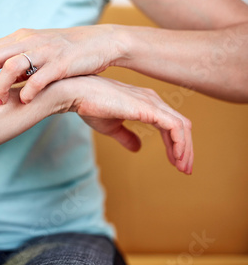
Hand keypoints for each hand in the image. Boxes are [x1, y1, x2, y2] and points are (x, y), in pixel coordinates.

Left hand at [0, 25, 125, 104]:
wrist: (102, 42)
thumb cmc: (68, 52)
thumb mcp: (38, 51)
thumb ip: (19, 63)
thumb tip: (1, 82)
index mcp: (20, 37)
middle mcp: (29, 40)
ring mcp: (45, 51)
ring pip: (9, 67)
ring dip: (0, 88)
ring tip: (2, 102)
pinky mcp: (61, 63)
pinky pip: (37, 79)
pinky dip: (27, 92)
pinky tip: (26, 101)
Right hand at [51, 75, 192, 173]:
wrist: (78, 94)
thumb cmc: (90, 106)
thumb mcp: (111, 127)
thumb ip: (126, 136)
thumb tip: (138, 148)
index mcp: (146, 104)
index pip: (171, 125)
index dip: (175, 145)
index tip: (175, 163)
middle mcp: (153, 101)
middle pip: (181, 126)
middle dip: (186, 150)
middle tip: (184, 170)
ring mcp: (152, 103)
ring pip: (182, 127)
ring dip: (185, 150)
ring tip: (182, 168)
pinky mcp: (149, 108)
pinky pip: (175, 127)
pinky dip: (179, 143)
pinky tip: (175, 157)